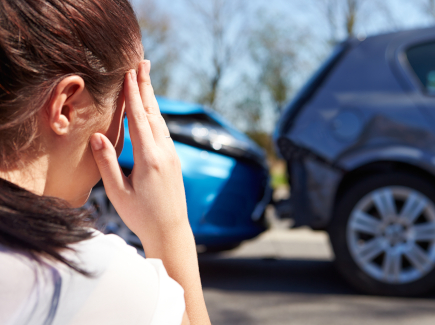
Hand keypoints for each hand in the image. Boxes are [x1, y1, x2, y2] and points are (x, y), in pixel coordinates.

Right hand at [90, 60, 187, 240]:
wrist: (171, 230)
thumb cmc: (141, 216)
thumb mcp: (118, 192)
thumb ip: (107, 162)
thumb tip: (97, 135)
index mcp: (149, 159)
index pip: (139, 119)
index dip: (132, 95)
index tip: (128, 72)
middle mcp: (164, 153)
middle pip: (154, 113)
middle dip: (146, 87)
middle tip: (143, 62)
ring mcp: (172, 156)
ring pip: (161, 121)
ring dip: (152, 99)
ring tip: (146, 79)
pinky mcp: (174, 161)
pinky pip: (164, 132)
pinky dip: (156, 116)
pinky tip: (152, 111)